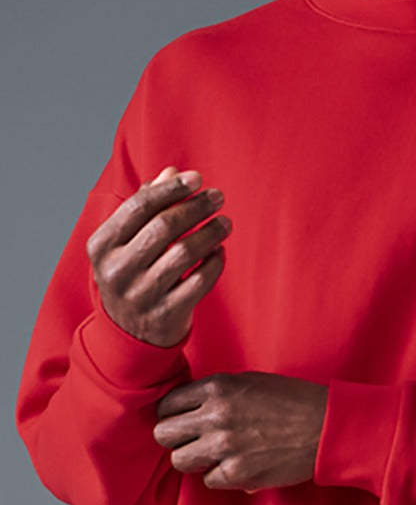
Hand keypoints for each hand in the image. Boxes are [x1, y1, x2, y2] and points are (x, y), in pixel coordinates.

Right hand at [85, 165, 231, 347]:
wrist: (128, 332)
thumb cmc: (132, 271)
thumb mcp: (127, 240)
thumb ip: (147, 204)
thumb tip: (172, 172)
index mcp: (101, 246)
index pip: (138, 206)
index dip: (171, 188)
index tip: (197, 178)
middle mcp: (116, 271)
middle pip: (164, 226)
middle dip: (196, 207)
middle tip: (218, 197)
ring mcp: (141, 295)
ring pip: (185, 252)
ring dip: (211, 232)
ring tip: (225, 223)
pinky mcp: (166, 314)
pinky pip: (200, 281)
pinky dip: (214, 262)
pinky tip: (219, 251)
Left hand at [153, 371, 328, 490]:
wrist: (325, 426)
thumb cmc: (292, 400)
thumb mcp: (250, 381)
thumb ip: (217, 393)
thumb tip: (188, 409)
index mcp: (218, 387)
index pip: (168, 404)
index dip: (172, 414)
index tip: (181, 420)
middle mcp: (215, 415)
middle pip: (164, 433)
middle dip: (175, 438)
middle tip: (191, 440)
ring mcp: (225, 446)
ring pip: (179, 460)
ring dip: (193, 459)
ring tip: (212, 455)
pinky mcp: (237, 472)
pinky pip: (208, 480)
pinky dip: (219, 476)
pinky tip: (236, 465)